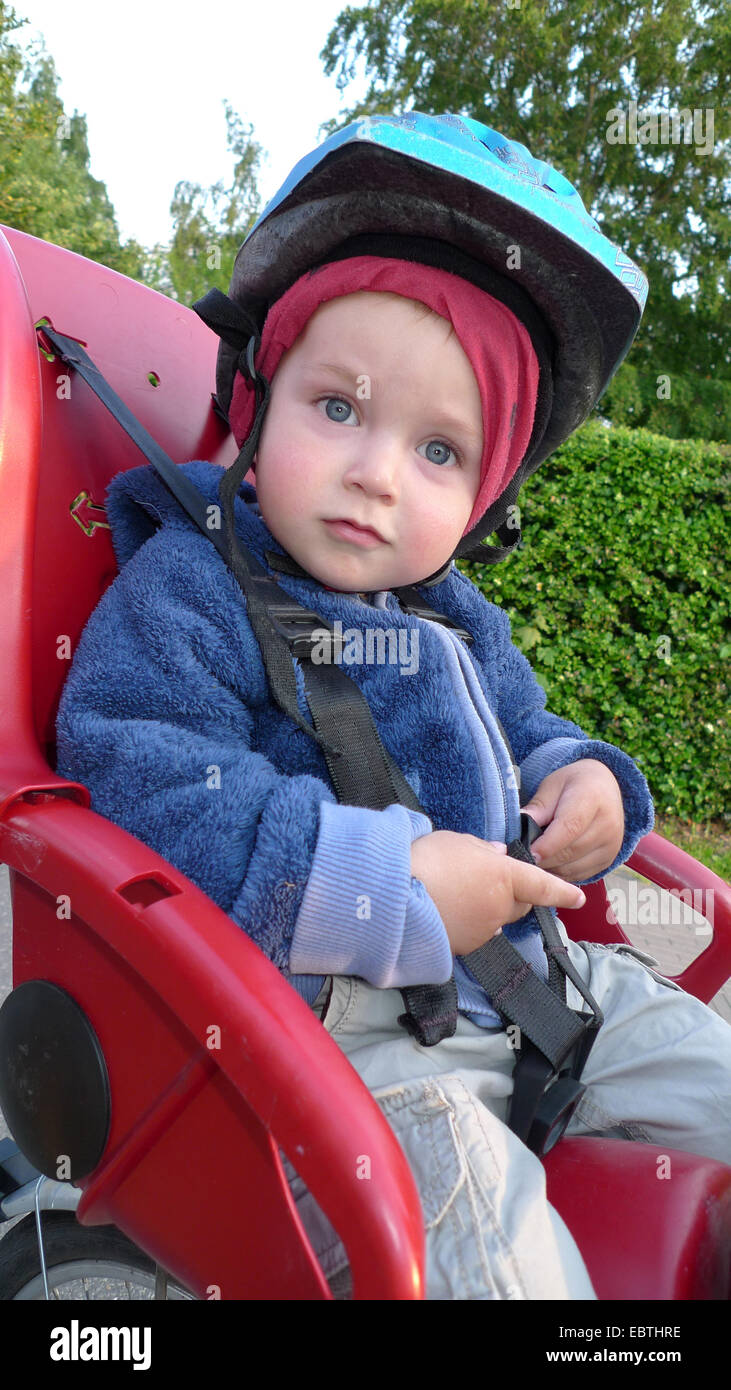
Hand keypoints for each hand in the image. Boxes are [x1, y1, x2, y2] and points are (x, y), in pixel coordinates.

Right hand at [411, 832, 585, 956]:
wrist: (392, 900)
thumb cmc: (425, 861)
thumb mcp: (455, 841)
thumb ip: (482, 849)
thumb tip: (498, 854)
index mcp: (504, 877)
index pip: (543, 885)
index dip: (563, 891)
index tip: (579, 897)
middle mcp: (499, 908)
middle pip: (519, 904)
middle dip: (515, 894)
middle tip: (491, 879)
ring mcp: (481, 931)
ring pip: (494, 919)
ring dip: (486, 907)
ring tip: (455, 892)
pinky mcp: (462, 948)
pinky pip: (473, 932)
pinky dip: (466, 922)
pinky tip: (444, 909)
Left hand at [521, 759, 624, 882]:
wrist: (604, 788)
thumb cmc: (573, 785)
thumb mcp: (551, 786)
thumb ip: (538, 808)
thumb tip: (520, 830)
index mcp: (593, 797)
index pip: (569, 827)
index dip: (546, 844)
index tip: (526, 852)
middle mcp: (608, 823)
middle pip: (570, 851)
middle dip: (543, 858)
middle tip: (520, 857)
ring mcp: (611, 845)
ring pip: (573, 867)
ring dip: (549, 868)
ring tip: (531, 860)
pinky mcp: (608, 860)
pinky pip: (578, 875)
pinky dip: (559, 874)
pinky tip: (547, 864)